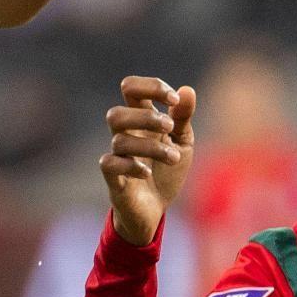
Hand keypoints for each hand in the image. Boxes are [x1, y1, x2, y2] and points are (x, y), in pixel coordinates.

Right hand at [100, 76, 196, 249]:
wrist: (157, 210)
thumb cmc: (166, 171)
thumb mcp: (183, 142)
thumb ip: (183, 117)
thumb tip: (187, 90)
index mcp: (140, 120)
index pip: (131, 88)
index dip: (151, 86)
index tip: (174, 101)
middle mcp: (125, 135)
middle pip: (117, 113)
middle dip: (146, 117)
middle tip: (169, 129)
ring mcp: (117, 156)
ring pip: (119, 139)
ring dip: (151, 146)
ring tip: (173, 158)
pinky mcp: (113, 179)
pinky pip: (109, 163)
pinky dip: (130, 165)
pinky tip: (148, 173)